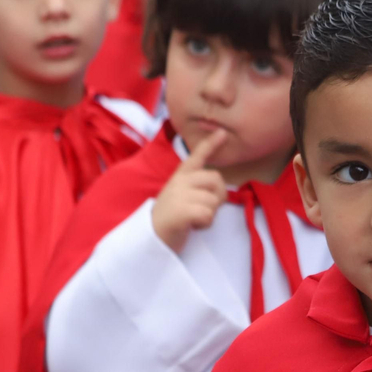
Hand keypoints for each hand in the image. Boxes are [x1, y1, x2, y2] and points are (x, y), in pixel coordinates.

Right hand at [151, 130, 227, 251]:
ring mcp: (179, 195)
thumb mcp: (180, 197)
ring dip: (210, 214)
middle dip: (218, 196)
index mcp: (180, 176)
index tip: (222, 133)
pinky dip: (205, 223)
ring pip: (213, 200)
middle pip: (216, 180)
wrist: (149, 238)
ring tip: (194, 220)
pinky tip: (193, 226)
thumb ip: (196, 188)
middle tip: (206, 209)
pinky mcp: (181, 211)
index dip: (211, 144)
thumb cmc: (169, 219)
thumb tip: (220, 189)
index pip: (196, 156)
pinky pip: (207, 213)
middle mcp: (179, 181)